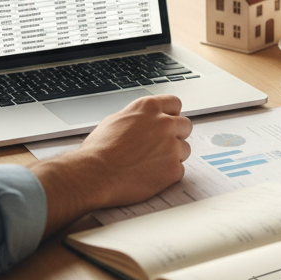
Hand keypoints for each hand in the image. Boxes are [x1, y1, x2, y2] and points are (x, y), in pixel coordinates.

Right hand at [35, 94, 192, 235]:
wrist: (94, 174)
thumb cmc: (99, 149)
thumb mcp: (116, 119)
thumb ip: (138, 117)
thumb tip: (144, 120)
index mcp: (149, 107)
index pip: (175, 103)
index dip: (171, 115)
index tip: (169, 123)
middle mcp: (165, 123)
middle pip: (185, 125)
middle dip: (176, 135)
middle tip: (160, 146)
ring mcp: (171, 146)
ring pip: (185, 149)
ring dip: (173, 156)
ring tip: (151, 164)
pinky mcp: (173, 169)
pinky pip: (179, 170)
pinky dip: (168, 175)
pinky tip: (150, 176)